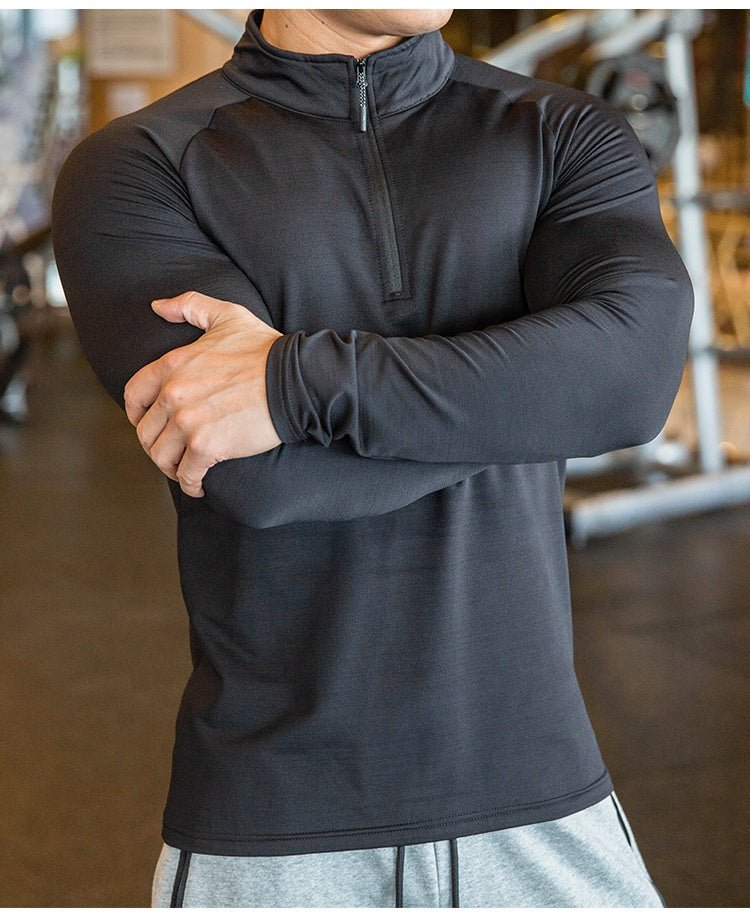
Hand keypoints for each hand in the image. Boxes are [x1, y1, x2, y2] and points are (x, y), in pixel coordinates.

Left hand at [124, 291, 282, 496]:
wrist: (293, 380)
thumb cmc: (265, 349)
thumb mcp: (226, 316)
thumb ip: (190, 306)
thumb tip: (158, 306)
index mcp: (172, 365)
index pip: (133, 395)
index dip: (136, 414)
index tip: (148, 423)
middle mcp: (172, 394)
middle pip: (145, 432)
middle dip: (156, 445)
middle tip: (171, 452)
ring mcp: (187, 421)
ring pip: (161, 456)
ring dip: (171, 468)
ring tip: (184, 471)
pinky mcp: (207, 446)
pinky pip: (186, 474)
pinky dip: (190, 484)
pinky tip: (199, 486)